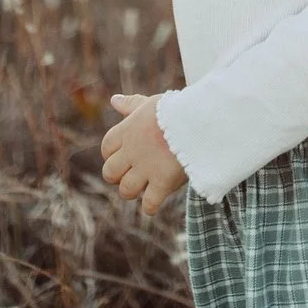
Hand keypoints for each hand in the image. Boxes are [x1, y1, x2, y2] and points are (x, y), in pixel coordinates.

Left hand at [101, 93, 188, 215]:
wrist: (200, 120)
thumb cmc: (178, 109)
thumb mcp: (152, 103)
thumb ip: (132, 104)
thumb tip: (114, 100)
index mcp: (127, 131)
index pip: (106, 148)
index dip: (111, 154)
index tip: (124, 156)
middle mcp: (132, 151)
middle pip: (109, 173)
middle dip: (118, 176)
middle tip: (132, 174)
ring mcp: (146, 168)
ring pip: (126, 190)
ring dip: (132, 191)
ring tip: (144, 187)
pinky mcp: (163, 182)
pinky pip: (148, 204)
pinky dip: (151, 206)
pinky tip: (156, 199)